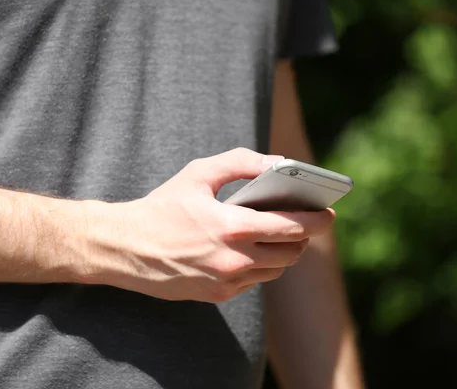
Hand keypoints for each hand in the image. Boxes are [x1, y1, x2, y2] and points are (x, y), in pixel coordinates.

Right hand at [82, 148, 334, 302]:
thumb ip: (241, 162)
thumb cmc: (162, 207)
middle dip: (304, 236)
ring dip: (284, 252)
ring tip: (281, 234)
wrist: (126, 249)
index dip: (316, 220)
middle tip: (307, 221)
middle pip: (290, 252)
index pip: (291, 226)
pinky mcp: (218, 295)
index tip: (330, 214)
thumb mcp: (199, 173)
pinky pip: (254, 281)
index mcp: (232, 227)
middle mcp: (234, 259)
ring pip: (276, 269)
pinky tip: (251, 249)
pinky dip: (261, 264)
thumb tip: (277, 164)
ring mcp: (227, 281)